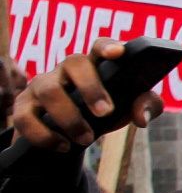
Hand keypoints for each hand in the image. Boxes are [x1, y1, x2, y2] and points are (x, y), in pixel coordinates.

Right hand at [10, 40, 162, 152]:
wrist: (70, 137)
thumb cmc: (103, 113)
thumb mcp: (128, 109)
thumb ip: (146, 106)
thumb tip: (142, 117)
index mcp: (95, 65)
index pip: (99, 46)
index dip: (108, 46)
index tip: (119, 53)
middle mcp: (65, 71)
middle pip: (73, 63)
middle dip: (91, 88)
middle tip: (105, 113)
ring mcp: (40, 86)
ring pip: (49, 91)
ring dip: (70, 118)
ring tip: (86, 138)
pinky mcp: (23, 108)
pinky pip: (25, 118)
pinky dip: (45, 136)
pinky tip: (63, 146)